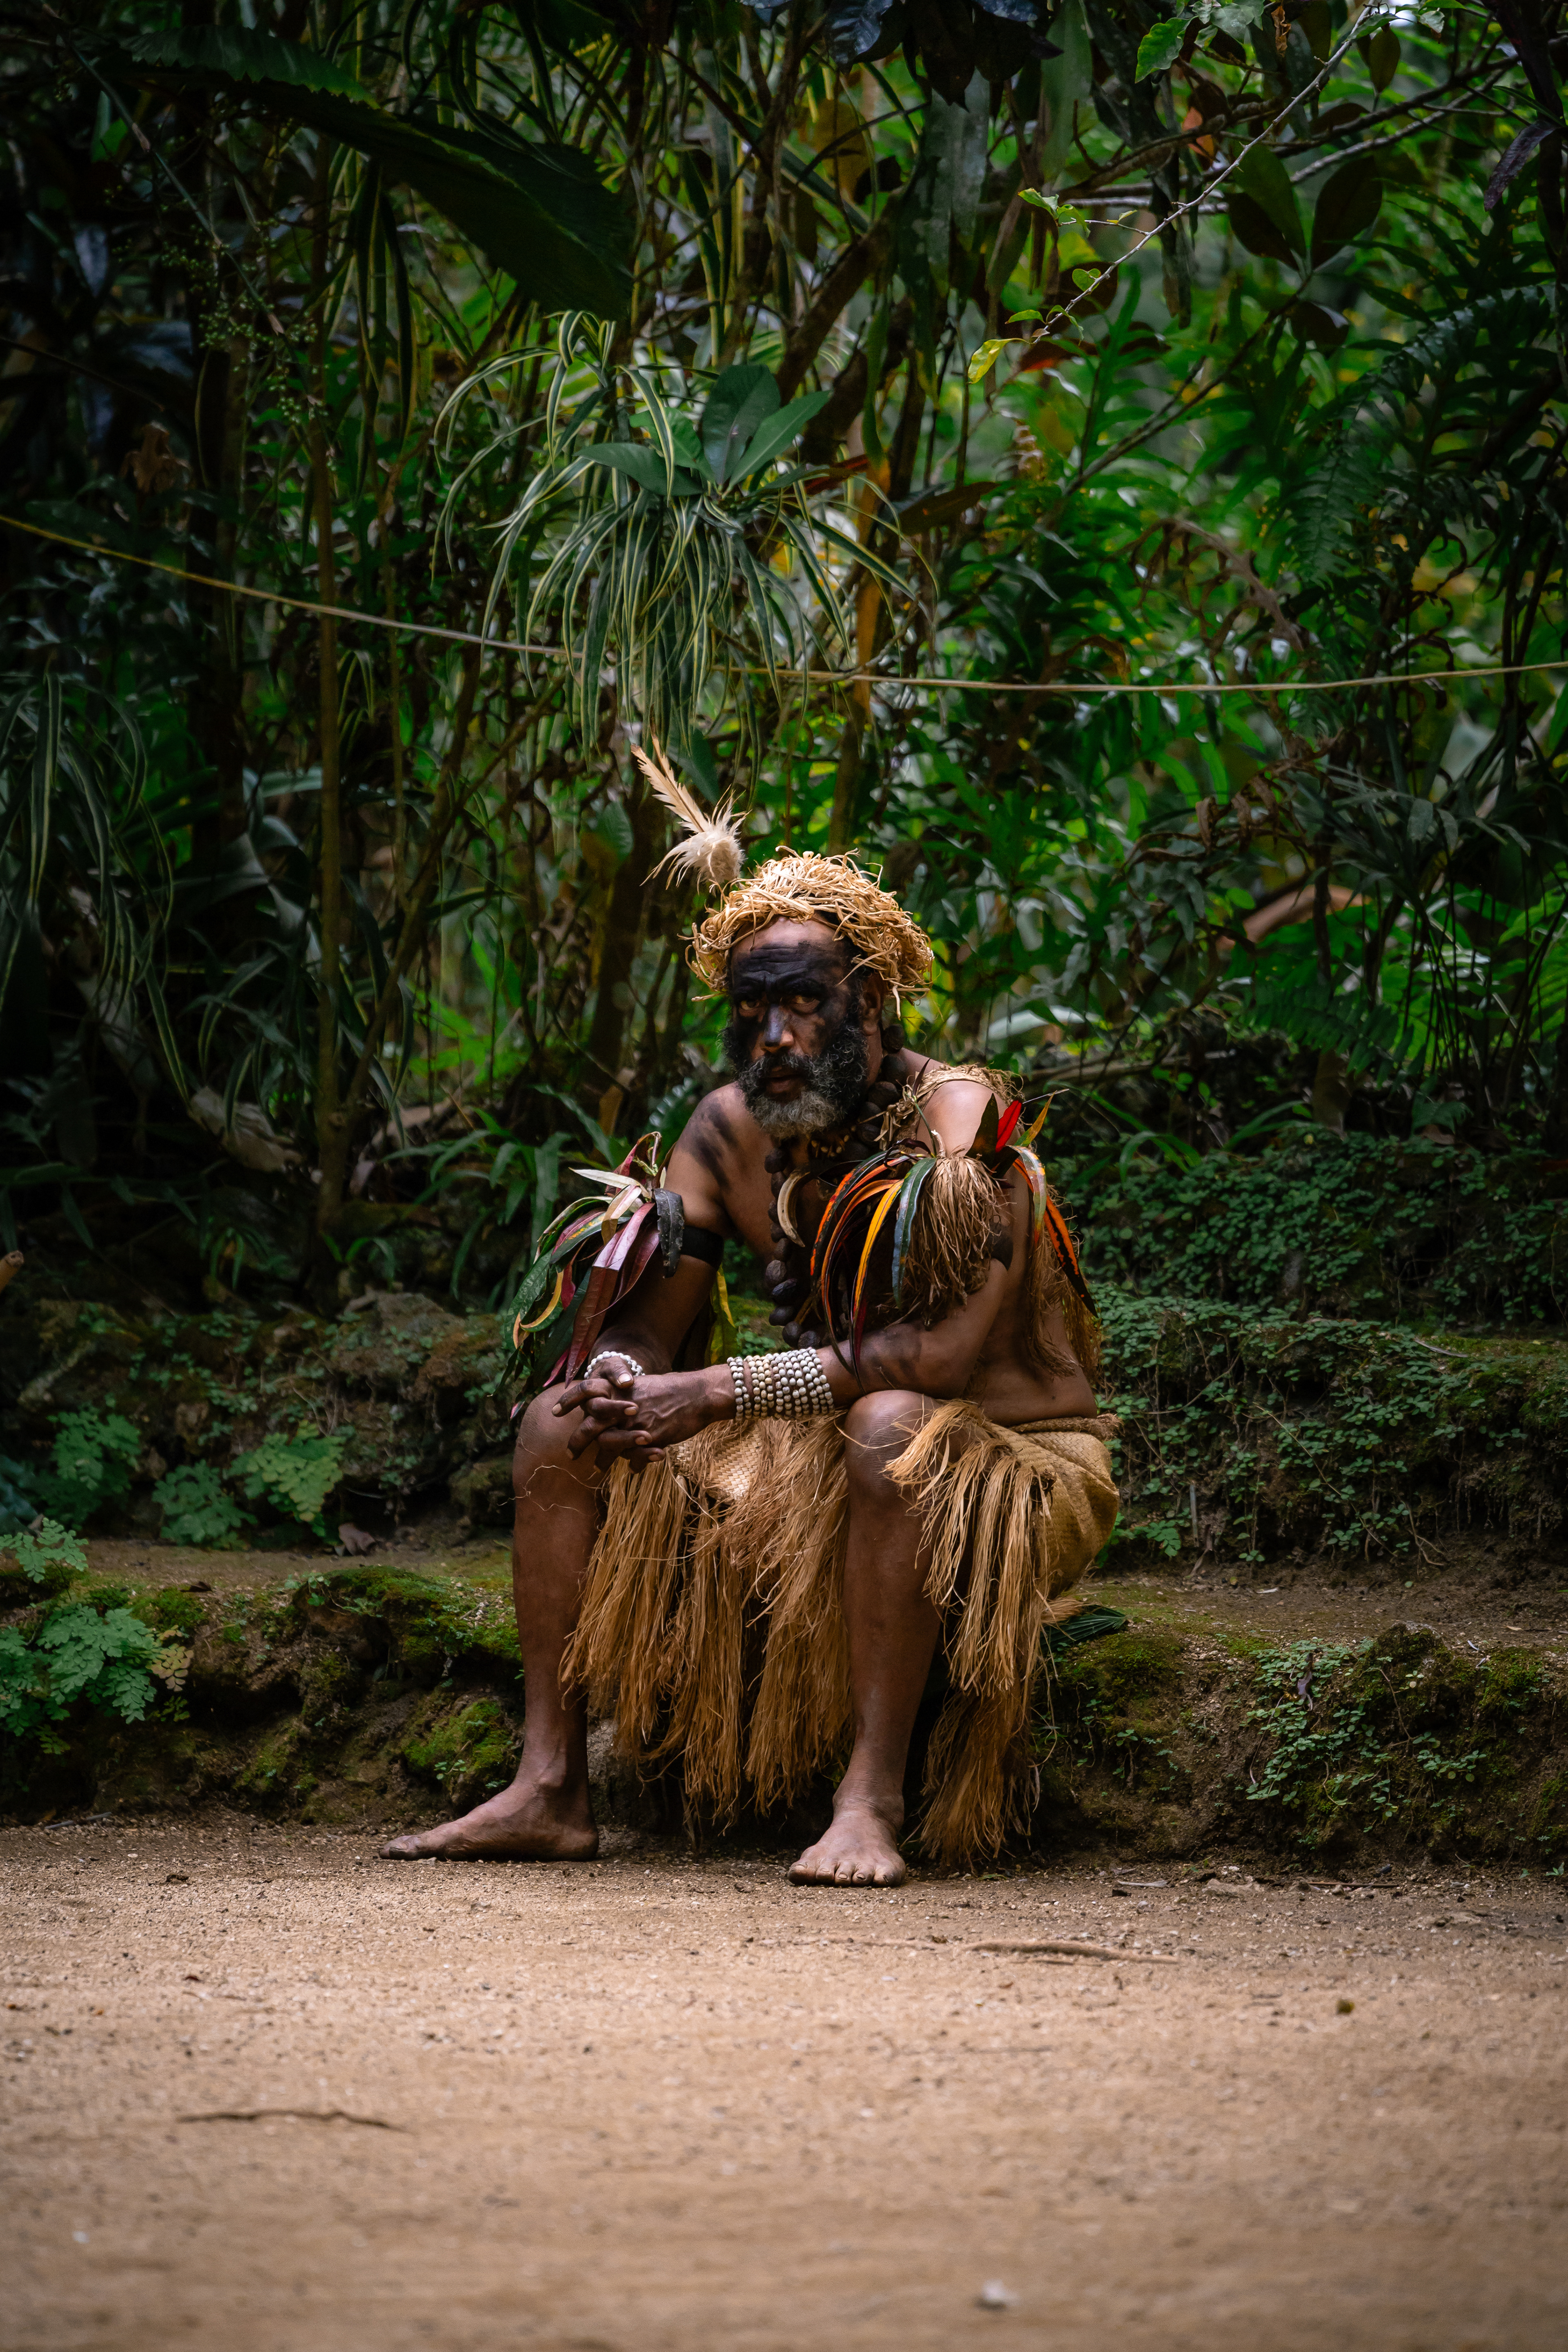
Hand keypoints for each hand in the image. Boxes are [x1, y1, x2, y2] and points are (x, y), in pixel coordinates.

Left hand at [556, 1363, 729, 1466]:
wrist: (698, 1394)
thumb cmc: (673, 1390)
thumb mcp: (643, 1388)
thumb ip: (624, 1401)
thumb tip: (610, 1414)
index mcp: (619, 1390)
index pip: (586, 1392)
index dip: (569, 1400)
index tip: (555, 1412)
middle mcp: (623, 1405)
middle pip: (591, 1425)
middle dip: (578, 1442)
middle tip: (571, 1455)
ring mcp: (635, 1422)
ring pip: (609, 1445)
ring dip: (604, 1460)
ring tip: (598, 1468)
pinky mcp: (651, 1437)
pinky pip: (635, 1457)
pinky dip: (634, 1465)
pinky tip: (635, 1469)